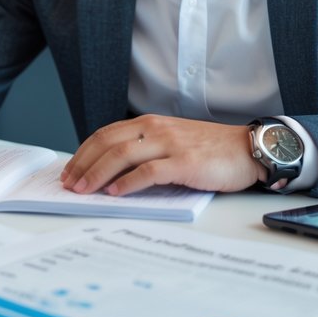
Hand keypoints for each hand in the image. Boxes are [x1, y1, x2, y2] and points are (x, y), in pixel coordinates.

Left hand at [60, 115, 264, 195]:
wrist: (247, 149)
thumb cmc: (210, 150)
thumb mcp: (172, 141)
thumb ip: (146, 149)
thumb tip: (113, 171)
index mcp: (150, 123)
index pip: (106, 134)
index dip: (84, 152)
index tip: (70, 170)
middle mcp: (156, 129)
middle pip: (108, 143)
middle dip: (83, 164)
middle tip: (69, 184)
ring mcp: (170, 144)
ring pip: (122, 155)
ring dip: (98, 174)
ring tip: (84, 190)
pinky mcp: (184, 163)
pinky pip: (148, 171)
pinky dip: (128, 183)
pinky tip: (115, 193)